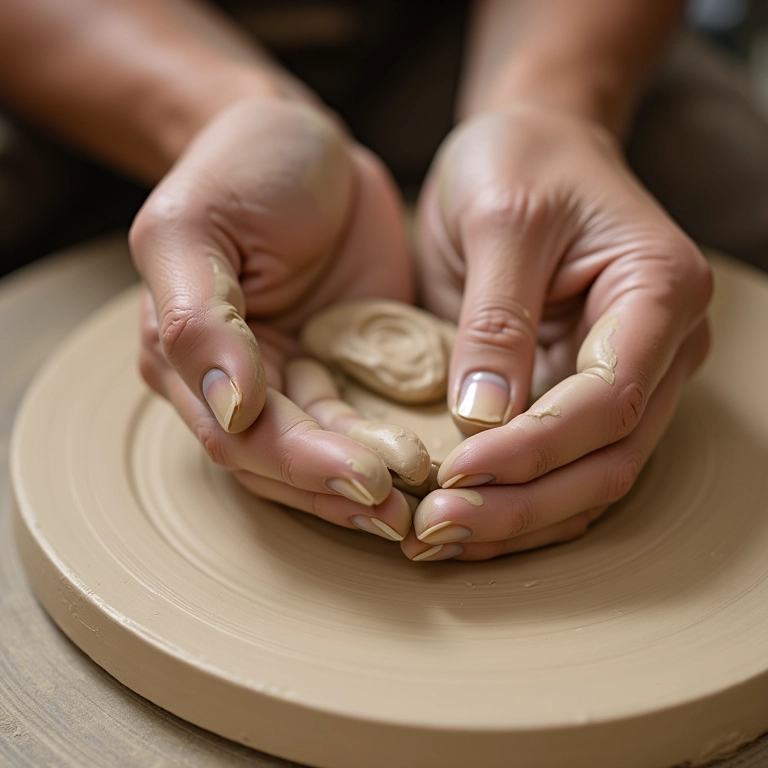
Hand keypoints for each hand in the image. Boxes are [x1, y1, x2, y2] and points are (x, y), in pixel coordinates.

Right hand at [130, 98, 414, 541]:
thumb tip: (231, 407)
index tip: (367, 480)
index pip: (242, 437)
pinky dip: (394, 446)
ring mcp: (296, 378)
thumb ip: (199, 322)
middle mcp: (239, 384)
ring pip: (330, 453)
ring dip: (372, 485)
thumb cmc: (239, 170)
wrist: (304, 142)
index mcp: (188, 362)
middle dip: (342, 491)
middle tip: (404, 513)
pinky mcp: (347, 364)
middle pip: (286, 462)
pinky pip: (369, 417)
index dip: (303, 466)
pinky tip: (431, 467)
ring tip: (425, 506)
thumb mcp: (194, 230)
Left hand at [404, 105, 711, 561]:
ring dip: (519, 517)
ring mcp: (629, 376)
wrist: (534, 144)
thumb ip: (496, 318)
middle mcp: (660, 346)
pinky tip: (464, 516)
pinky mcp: (583, 391)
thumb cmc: (522, 158)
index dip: (533, 448)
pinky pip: (563, 464)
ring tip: (441, 539)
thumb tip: (482, 419)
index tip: (454, 472)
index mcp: (659, 292)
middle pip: (609, 457)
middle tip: (439, 528)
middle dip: (523, 502)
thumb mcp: (501, 218)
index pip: (608, 399)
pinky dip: (517, 498)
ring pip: (591, 477)